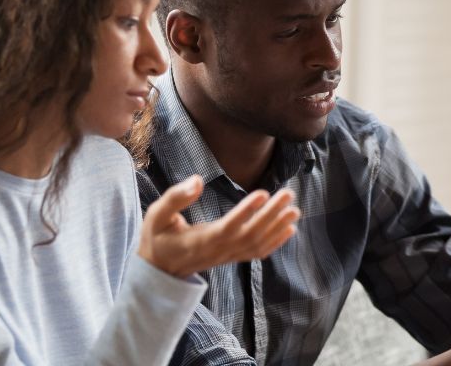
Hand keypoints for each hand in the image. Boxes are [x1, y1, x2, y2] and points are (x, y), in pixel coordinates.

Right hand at [138, 175, 299, 277]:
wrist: (159, 270)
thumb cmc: (157, 238)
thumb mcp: (156, 215)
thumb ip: (175, 198)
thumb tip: (197, 180)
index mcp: (199, 241)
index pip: (227, 227)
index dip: (246, 212)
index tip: (263, 194)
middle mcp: (217, 251)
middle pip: (249, 234)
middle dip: (271, 215)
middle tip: (288, 194)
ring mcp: (226, 256)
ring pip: (256, 244)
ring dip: (277, 227)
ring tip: (294, 208)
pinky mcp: (231, 257)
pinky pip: (257, 253)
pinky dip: (275, 242)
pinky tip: (290, 229)